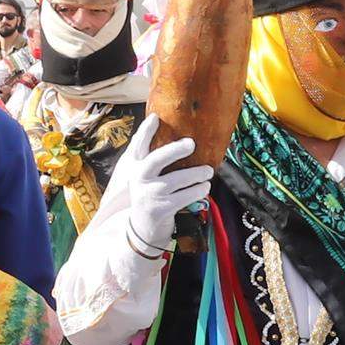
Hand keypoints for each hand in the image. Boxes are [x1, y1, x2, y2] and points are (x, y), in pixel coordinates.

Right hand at [104, 117, 215, 249]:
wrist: (142, 226)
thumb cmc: (150, 193)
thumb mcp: (146, 176)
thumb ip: (154, 158)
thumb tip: (179, 135)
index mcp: (136, 167)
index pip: (138, 145)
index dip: (145, 131)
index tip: (155, 118)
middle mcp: (140, 178)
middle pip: (156, 159)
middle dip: (174, 150)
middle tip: (191, 143)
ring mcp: (151, 194)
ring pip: (177, 179)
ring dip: (196, 174)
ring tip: (208, 171)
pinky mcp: (162, 209)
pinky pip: (185, 196)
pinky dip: (198, 190)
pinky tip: (205, 187)